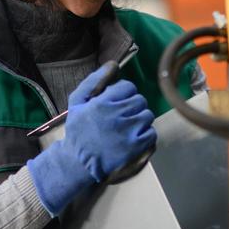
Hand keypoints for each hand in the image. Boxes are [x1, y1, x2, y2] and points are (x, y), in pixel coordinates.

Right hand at [27, 63, 155, 215]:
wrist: (78, 163)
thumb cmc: (78, 130)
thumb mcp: (77, 102)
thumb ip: (94, 81)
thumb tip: (114, 64)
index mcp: (103, 102)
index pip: (128, 87)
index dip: (123, 94)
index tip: (115, 104)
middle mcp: (117, 115)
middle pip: (140, 100)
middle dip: (132, 107)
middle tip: (121, 117)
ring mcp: (129, 132)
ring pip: (147, 115)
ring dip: (139, 120)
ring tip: (126, 129)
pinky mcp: (136, 147)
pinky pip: (151, 133)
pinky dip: (144, 135)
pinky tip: (132, 139)